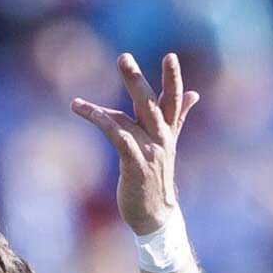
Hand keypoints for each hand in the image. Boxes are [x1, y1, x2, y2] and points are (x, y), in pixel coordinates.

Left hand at [71, 51, 198, 234]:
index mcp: (168, 133)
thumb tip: (194, 94)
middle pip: (150, 104)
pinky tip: (87, 116)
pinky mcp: (135, 167)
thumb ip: (179, 117)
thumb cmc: (157, 178)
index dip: (173, 79)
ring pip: (126, 122)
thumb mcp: (168, 145)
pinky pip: (118, 141)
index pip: (174, 100)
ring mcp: (149, 153)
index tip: (170, 56)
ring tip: (77, 103)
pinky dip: (103, 127)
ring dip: (100, 112)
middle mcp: (161, 140)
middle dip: (136, 81)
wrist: (156, 216)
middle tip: (123, 58)